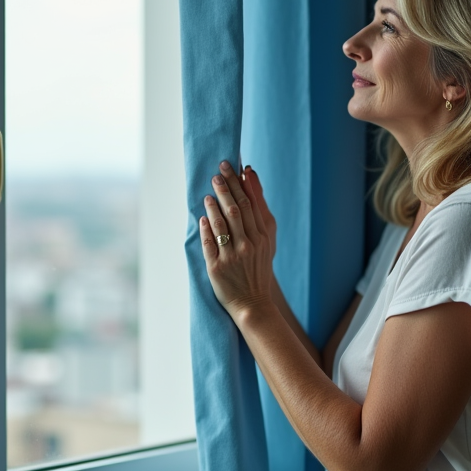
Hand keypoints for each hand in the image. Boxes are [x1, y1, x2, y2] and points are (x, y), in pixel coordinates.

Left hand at [200, 160, 274, 322]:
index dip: (245, 184)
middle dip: (228, 187)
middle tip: (219, 171)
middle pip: (238, 209)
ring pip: (224, 224)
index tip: (238, 167)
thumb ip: (260, 218)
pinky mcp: (217, 267)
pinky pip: (210, 243)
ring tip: (209, 191)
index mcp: (263, 237)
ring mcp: (233, 256)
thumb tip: (251, 187)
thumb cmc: (258, 269)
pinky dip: (206, 228)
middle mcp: (250, 244)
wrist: (253, 303)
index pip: (253, 204)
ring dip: (216, 204)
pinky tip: (203, 216)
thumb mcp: (268, 244)